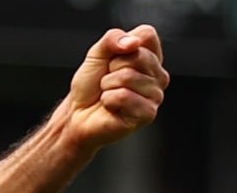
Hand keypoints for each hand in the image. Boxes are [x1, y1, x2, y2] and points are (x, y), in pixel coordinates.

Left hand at [61, 25, 168, 151]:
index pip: (147, 34)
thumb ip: (113, 38)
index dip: (121, 45)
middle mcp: (159, 75)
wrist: (77, 114)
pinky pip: (124, 96)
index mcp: (151, 57)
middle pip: (137, 56)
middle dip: (112, 68)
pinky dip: (108, 100)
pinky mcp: (148, 114)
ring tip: (108, 93)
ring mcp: (155, 95)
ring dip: (107, 85)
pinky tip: (110, 106)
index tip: (112, 60)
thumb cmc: (90, 85)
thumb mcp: (97, 53)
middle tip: (107, 81)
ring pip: (128, 77)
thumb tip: (133, 42)